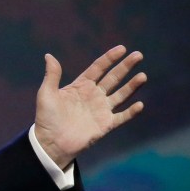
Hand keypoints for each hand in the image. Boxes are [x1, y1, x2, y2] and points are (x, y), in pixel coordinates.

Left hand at [34, 45, 145, 168]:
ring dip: (132, 86)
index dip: (110, 58)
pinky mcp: (105, 125)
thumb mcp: (46, 94)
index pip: (98, 68)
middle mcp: (93, 95)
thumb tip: (49, 55)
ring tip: (143, 76)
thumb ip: (52, 75)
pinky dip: (131, 112)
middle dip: (125, 67)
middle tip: (138, 55)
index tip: (122, 48)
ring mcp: (101, 110)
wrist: (51, 142)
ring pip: (121, 94)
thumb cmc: (47, 118)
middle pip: (113, 78)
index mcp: (80, 86)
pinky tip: (139, 104)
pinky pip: (122, 117)